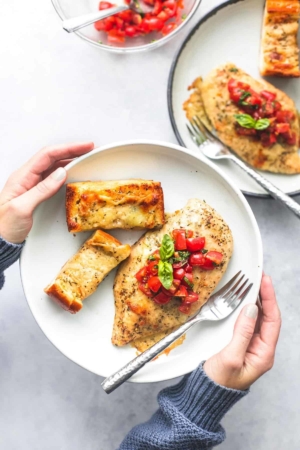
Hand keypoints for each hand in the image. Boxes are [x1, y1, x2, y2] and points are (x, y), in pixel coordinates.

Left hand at [0, 142, 93, 243]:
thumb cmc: (5, 226)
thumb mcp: (22, 208)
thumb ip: (42, 190)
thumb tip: (61, 174)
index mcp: (22, 177)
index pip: (47, 155)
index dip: (67, 149)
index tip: (84, 147)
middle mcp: (27, 177)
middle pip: (52, 157)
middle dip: (71, 150)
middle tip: (89, 149)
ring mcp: (32, 184)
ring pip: (54, 166)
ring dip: (70, 160)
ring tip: (85, 157)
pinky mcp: (37, 193)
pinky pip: (53, 177)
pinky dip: (66, 172)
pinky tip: (74, 173)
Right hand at [204, 274, 280, 390]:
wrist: (203, 394)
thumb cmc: (217, 381)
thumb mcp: (230, 357)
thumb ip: (242, 333)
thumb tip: (251, 309)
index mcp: (263, 354)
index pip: (272, 320)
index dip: (269, 298)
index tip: (265, 280)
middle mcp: (260, 349)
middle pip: (267, 317)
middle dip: (264, 296)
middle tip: (259, 276)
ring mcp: (249, 346)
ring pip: (257, 318)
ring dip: (255, 301)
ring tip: (252, 283)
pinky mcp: (238, 344)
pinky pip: (246, 322)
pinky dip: (245, 309)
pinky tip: (241, 299)